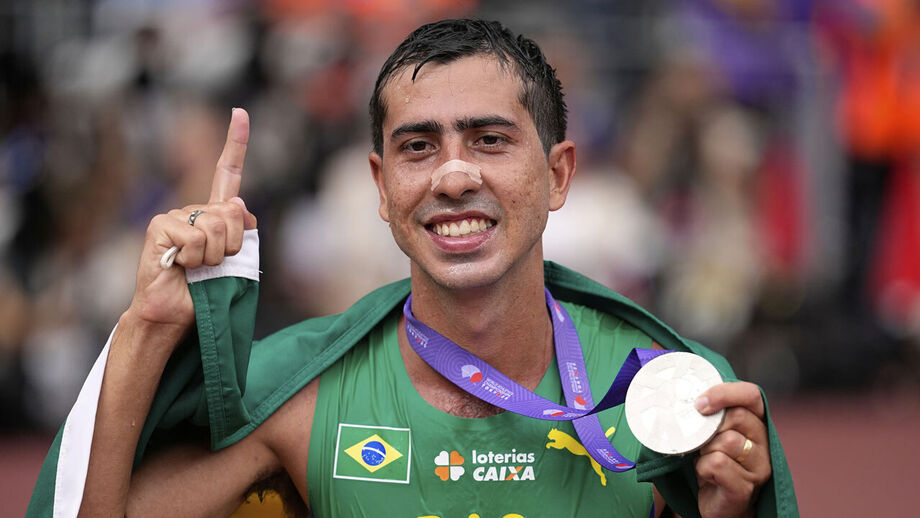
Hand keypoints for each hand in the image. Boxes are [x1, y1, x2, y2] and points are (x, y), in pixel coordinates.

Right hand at [128, 108, 256, 331]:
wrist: (176, 313)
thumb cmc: (206, 291)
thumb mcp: (237, 260)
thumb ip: (244, 231)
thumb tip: (236, 205)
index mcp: (214, 214)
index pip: (226, 173)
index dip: (235, 142)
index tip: (239, 112)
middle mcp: (193, 209)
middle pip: (234, 212)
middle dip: (232, 245)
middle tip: (213, 264)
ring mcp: (174, 216)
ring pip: (217, 226)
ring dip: (215, 255)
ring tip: (196, 268)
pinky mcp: (160, 226)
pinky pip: (196, 236)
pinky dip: (196, 258)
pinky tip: (181, 266)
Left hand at [693, 382, 771, 517]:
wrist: (718, 506)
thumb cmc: (713, 465)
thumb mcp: (712, 434)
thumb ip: (710, 416)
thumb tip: (688, 398)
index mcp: (757, 425)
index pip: (751, 396)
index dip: (725, 393)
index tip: (699, 402)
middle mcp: (764, 444)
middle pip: (736, 416)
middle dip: (710, 427)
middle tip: (702, 441)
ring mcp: (759, 468)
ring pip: (727, 440)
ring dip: (706, 449)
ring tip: (705, 460)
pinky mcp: (746, 488)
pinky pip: (718, 463)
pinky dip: (703, 467)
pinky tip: (706, 476)